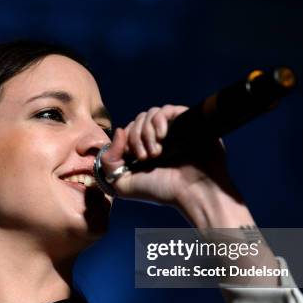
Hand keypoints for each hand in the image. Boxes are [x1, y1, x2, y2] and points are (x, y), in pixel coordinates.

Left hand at [101, 105, 241, 224]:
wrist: (194, 192)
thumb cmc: (162, 190)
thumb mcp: (123, 184)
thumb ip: (109, 160)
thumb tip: (119, 130)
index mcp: (145, 149)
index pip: (128, 131)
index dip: (126, 141)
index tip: (133, 157)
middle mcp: (159, 138)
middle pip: (137, 121)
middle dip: (135, 138)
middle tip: (145, 157)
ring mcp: (172, 129)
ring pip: (149, 114)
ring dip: (146, 132)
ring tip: (156, 152)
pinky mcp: (186, 122)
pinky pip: (166, 109)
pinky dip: (159, 120)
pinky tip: (162, 136)